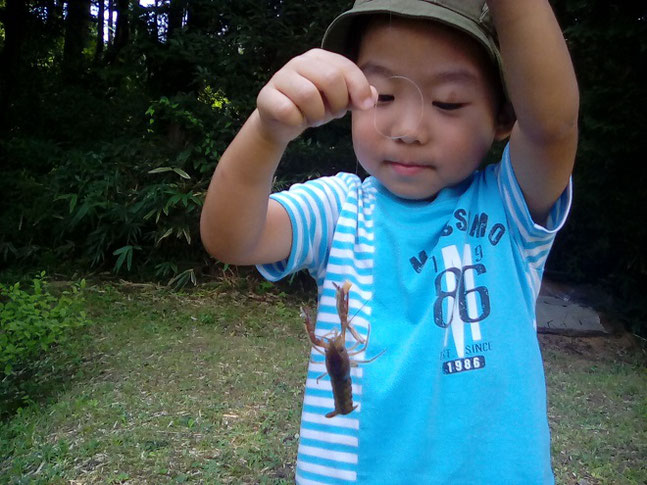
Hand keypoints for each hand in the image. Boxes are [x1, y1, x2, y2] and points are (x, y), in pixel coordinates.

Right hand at [256, 48, 377, 144]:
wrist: (281, 123)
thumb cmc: (313, 108)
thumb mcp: (339, 102)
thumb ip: (357, 96)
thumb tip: (373, 96)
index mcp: (319, 58)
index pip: (345, 67)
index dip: (359, 87)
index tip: (365, 106)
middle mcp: (299, 62)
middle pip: (330, 79)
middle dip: (337, 103)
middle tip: (333, 114)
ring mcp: (280, 77)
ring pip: (309, 96)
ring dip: (317, 115)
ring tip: (314, 119)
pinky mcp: (266, 96)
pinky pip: (288, 111)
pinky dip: (298, 122)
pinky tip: (296, 122)